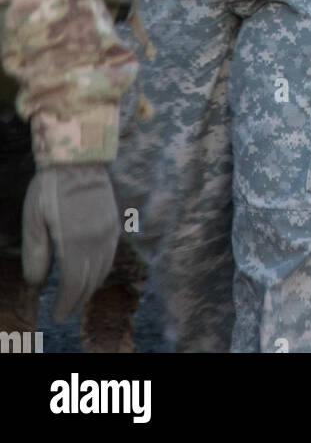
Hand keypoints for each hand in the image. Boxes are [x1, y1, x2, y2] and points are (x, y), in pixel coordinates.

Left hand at [22, 163, 119, 320]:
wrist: (80, 158)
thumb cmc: (51, 187)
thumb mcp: (34, 218)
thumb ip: (35, 252)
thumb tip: (36, 282)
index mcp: (75, 241)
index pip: (72, 284)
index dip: (65, 304)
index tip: (57, 316)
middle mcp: (96, 240)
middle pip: (89, 282)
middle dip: (77, 301)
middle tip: (66, 312)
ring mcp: (108, 232)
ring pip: (103, 271)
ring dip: (90, 288)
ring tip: (78, 297)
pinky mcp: (114, 223)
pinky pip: (110, 256)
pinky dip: (102, 271)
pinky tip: (92, 273)